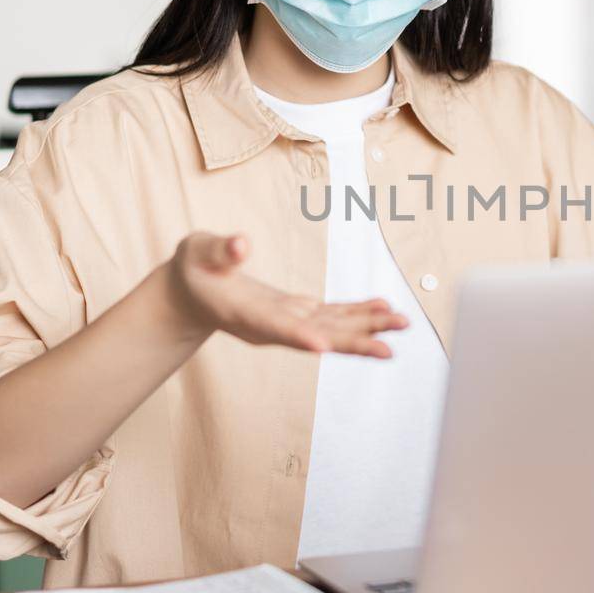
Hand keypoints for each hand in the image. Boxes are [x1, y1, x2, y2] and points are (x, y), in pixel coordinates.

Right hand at [163, 232, 408, 356]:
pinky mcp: (296, 313)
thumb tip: (242, 244)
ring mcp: (287, 321)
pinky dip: (357, 313)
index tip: (323, 347)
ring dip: (367, 328)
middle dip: (353, 342)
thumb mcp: (198, 252)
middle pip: (317, 337)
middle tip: (389, 348)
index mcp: (245, 314)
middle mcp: (271, 326)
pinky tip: (383, 309)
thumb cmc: (193, 269)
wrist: (191, 294)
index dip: (299, 337)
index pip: (275, 327)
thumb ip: (220, 251)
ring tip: (402, 324)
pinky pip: (332, 316)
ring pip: (332, 329)